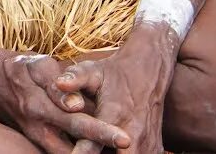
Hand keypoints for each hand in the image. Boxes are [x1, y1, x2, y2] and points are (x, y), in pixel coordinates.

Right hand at [0, 47, 131, 153]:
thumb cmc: (16, 66)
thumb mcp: (36, 65)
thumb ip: (57, 84)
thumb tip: (75, 104)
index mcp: (39, 107)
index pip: (77, 123)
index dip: (102, 132)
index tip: (124, 139)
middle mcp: (38, 128)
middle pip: (75, 149)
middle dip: (99, 150)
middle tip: (126, 147)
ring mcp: (35, 137)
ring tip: (112, 153)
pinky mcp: (35, 140)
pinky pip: (58, 152)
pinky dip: (76, 152)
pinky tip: (93, 149)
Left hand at [55, 46, 174, 153]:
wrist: (148, 71)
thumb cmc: (113, 73)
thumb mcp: (92, 70)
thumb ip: (75, 77)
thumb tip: (59, 83)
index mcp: (115, 113)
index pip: (96, 142)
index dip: (82, 153)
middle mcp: (134, 131)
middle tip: (78, 153)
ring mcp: (148, 142)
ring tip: (97, 150)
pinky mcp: (155, 148)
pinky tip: (110, 151)